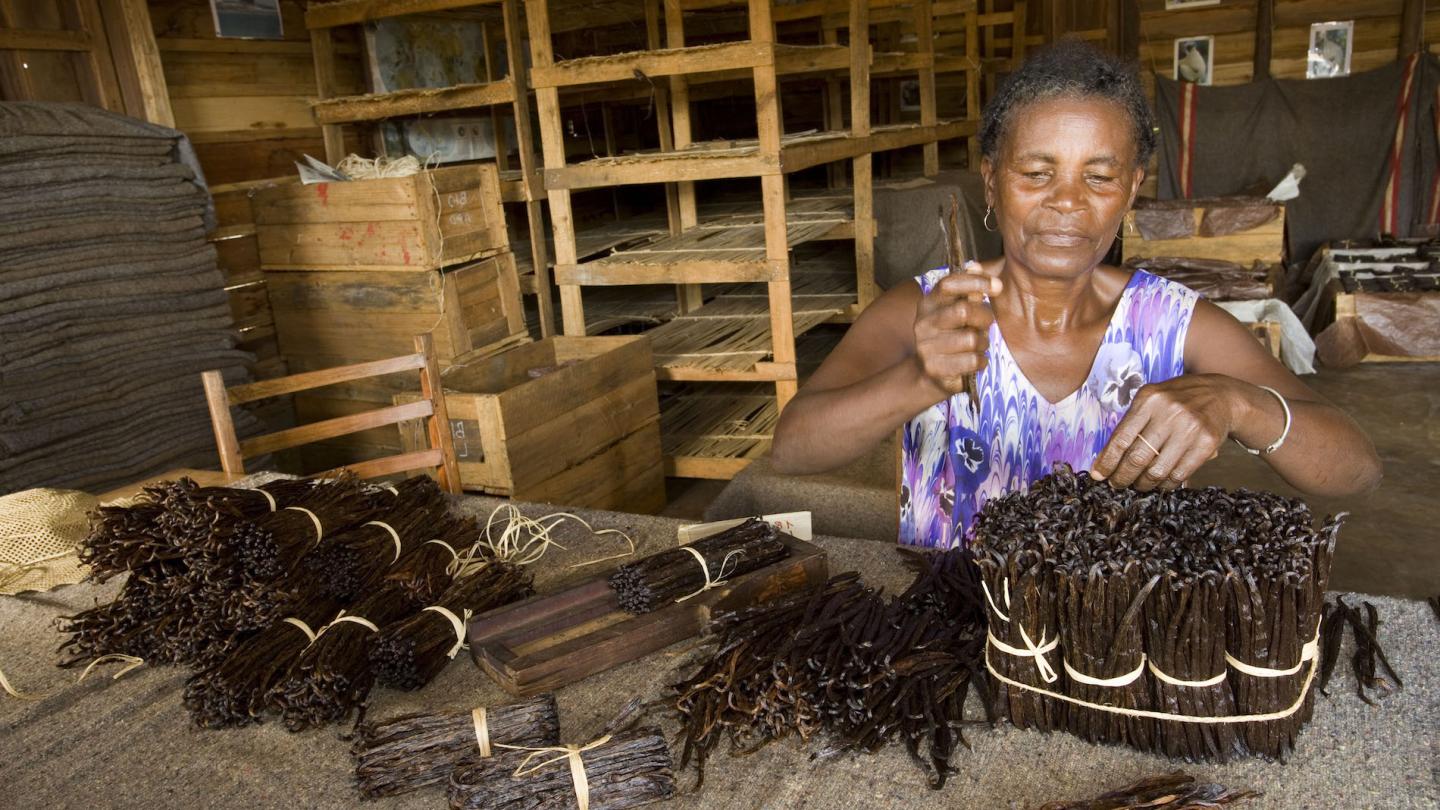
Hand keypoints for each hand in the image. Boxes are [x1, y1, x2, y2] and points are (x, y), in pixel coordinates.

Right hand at [914, 263, 1000, 395]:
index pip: (949, 284)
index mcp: (928, 304)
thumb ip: (967, 291)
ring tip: (978, 345)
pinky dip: (981, 361)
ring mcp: (926, 347)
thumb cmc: (951, 336)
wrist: (930, 374)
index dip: (975, 282)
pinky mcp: (934, 368)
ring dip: (983, 343)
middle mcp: (923, 323)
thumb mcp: (957, 311)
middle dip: (984, 317)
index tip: (997, 286)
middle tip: (987, 324)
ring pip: (971, 339)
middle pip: (964, 311)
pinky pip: (972, 361)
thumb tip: (975, 266)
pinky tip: (975, 360)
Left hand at [1091, 374, 1238, 490]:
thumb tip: (1106, 457)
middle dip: (1122, 477)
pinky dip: (1166, 484)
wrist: (1221, 395)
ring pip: (1157, 470)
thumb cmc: (1177, 400)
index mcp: (1149, 399)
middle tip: (1117, 484)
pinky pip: (1179, 474)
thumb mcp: (1152, 400)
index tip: (1098, 475)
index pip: (1121, 438)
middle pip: (1137, 457)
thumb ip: (1131, 423)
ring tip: (1138, 485)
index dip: (1107, 461)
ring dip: (1143, 484)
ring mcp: (1190, 427)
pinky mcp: (1207, 442)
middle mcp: (1169, 412)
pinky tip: (1160, 484)